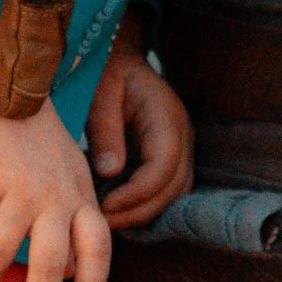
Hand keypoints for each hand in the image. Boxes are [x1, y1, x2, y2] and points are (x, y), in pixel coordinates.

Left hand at [85, 33, 194, 231]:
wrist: (117, 59)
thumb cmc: (106, 72)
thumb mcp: (100, 92)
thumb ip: (105, 129)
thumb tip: (110, 172)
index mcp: (166, 116)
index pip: (163, 167)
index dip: (137, 193)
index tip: (104, 206)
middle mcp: (181, 135)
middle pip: (174, 188)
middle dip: (139, 211)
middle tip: (102, 223)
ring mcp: (179, 148)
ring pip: (174, 194)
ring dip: (143, 212)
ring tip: (107, 220)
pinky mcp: (169, 158)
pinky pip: (165, 190)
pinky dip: (144, 205)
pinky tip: (116, 210)